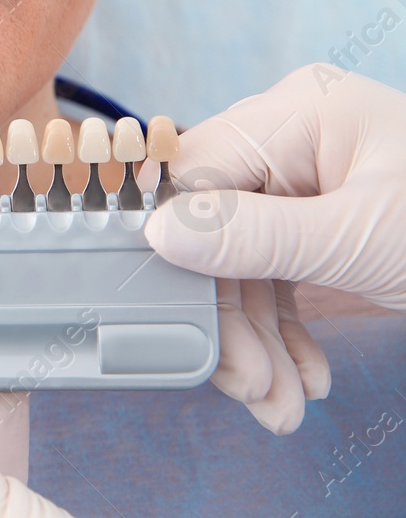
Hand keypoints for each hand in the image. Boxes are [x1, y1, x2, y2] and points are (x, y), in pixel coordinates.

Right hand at [144, 64, 405, 433]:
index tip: (178, 314)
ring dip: (257, 341)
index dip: (177, 248)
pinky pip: (276, 275)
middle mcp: (292, 139)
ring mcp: (307, 182)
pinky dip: (284, 333)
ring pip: (242, 262)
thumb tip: (156, 234)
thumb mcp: (360, 240)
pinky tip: (299, 378)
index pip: (195, 174)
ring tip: (278, 404)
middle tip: (249, 385)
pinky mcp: (321, 227)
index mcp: (297, 113)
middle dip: (233, 315)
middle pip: (215, 227)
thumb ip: (255, 237)